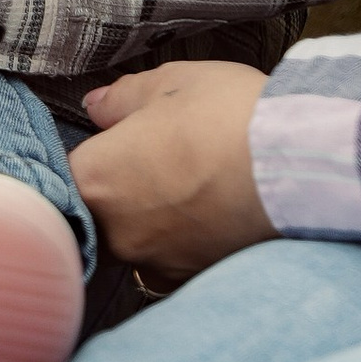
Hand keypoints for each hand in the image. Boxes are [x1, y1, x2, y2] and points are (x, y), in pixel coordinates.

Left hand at [74, 61, 277, 281]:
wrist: (300, 168)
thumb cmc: (229, 115)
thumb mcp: (173, 83)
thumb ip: (122, 98)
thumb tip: (96, 107)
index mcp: (97, 178)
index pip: (60, 171)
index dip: (85, 152)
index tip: (107, 141)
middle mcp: (116, 232)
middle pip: (95, 208)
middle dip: (117, 184)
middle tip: (154, 153)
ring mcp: (154, 261)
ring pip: (133, 235)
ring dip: (149, 213)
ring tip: (189, 179)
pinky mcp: (190, 278)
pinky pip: (168, 257)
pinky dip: (181, 236)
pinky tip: (209, 208)